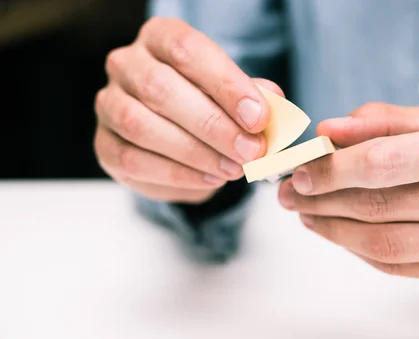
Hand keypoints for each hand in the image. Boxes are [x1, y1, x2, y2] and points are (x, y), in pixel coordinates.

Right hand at [94, 17, 281, 202]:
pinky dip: (176, 175)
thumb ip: (253, 96)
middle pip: (160, 89)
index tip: (258, 118)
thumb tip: (273, 103)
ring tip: (232, 170)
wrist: (179, 135)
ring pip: (141, 126)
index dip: (226, 85)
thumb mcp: (235, 94)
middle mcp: (127, 64)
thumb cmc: (210, 104)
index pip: (188, 51)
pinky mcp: (104, 144)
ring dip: (194, 153)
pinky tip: (209, 180)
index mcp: (161, 38)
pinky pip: (133, 160)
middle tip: (249, 151)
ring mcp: (108, 103)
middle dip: (213, 126)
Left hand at [278, 104, 418, 282]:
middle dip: (322, 202)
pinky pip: (398, 266)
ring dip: (334, 231)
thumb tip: (327, 131)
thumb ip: (383, 120)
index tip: (301, 173)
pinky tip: (339, 231)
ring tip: (307, 214)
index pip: (386, 164)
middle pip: (379, 209)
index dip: (333, 171)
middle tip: (291, 195)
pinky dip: (359, 249)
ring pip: (384, 245)